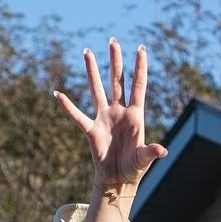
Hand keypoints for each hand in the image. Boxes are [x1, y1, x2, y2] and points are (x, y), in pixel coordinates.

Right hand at [55, 40, 167, 221]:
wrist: (118, 180)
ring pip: (97, 90)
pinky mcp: (92, 130)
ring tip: (87, 52)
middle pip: (117, 82)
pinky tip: (57, 94)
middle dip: (115, 61)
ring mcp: (104, 118)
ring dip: (92, 72)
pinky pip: (77, 116)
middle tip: (113, 41)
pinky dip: (67, 106)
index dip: (140, 68)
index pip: (138, 87)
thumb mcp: (144, 160)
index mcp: (135, 116)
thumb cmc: (134, 169)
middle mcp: (119, 112)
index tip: (141, 48)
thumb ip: (151, 153)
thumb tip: (162, 151)